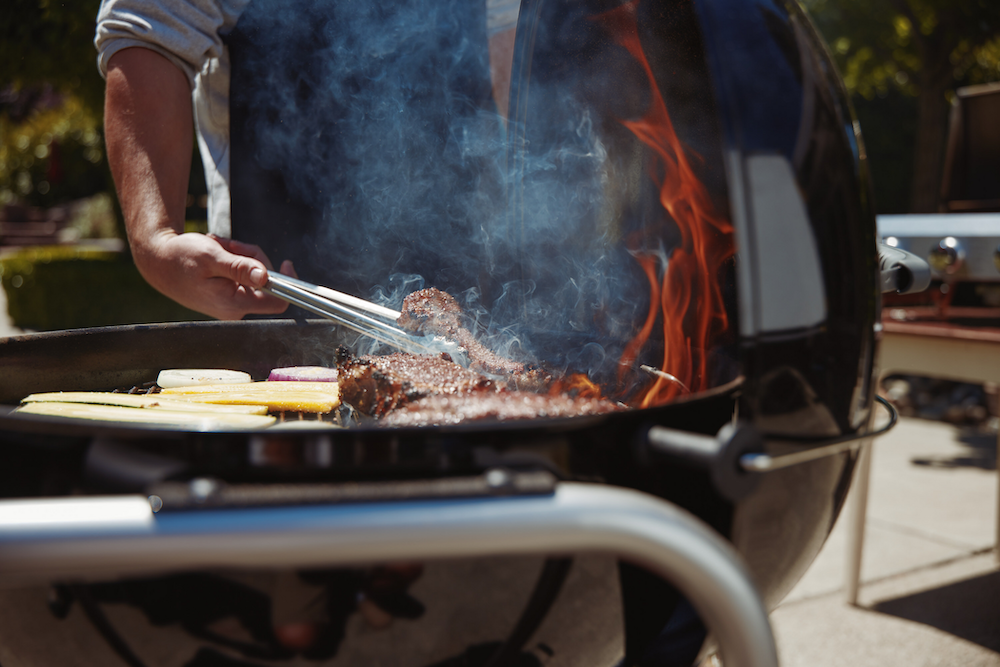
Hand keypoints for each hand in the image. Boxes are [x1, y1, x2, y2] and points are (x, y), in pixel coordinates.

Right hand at [133, 230, 294, 319]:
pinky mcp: (227, 295)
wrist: (157, 262)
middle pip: (265, 281)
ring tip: (217, 249)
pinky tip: (216, 255)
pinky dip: (232, 260)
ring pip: (253, 274)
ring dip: (239, 255)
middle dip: (251, 257)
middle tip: (230, 246)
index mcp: (234, 303)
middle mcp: (235, 308)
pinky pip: (242, 274)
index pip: (278, 301)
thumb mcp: (212, 257)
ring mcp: (231, 303)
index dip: (287, 282)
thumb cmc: (180, 258)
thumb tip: (265, 277)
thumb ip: (239, 268)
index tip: (286, 262)